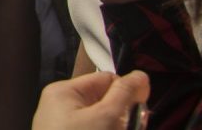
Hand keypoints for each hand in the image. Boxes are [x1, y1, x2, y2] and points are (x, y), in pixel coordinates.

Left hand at [33, 70, 148, 129]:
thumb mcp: (104, 117)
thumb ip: (124, 95)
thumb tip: (140, 76)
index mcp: (64, 92)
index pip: (106, 80)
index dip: (127, 92)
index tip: (141, 109)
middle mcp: (60, 107)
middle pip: (105, 103)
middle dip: (122, 118)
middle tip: (129, 128)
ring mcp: (63, 127)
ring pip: (103, 122)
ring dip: (117, 128)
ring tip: (122, 129)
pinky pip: (95, 129)